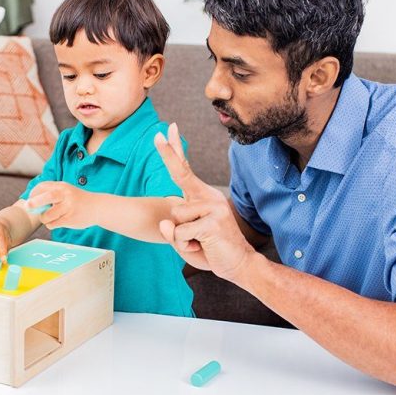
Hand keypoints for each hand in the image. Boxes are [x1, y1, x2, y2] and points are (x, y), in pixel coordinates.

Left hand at [27, 181, 94, 229]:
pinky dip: (51, 224)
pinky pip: (53, 224)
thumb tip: (31, 203)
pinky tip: (56, 222)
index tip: (30, 200)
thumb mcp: (66, 191)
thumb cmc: (78, 200)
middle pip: (47, 197)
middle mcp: (66, 195)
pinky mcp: (70, 219)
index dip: (33, 193)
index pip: (43, 186)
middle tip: (28, 206)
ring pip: (47, 215)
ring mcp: (68, 207)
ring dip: (44, 218)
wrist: (98, 207)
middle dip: (34, 202)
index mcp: (62, 186)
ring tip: (49, 218)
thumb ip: (51, 194)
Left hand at [154, 123, 255, 282]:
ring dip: (180, 236)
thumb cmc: (210, 250)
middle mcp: (208, 197)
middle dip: (166, 153)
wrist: (239, 265)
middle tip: (156, 133)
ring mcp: (213, 207)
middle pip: (181, 172)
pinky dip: (186, 245)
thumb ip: (172, 232)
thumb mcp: (184, 241)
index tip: (168, 129)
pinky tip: (202, 246)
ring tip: (198, 241)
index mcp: (201, 197)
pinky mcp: (213, 221)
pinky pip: (182, 232)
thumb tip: (165, 223)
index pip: (184, 169)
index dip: (175, 150)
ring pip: (176, 216)